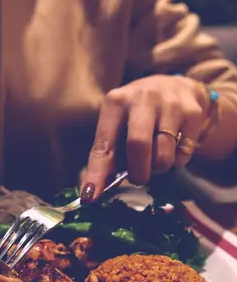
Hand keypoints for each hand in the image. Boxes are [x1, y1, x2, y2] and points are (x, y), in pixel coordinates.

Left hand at [80, 74, 206, 200]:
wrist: (177, 86)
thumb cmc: (139, 113)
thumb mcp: (119, 123)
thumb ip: (109, 153)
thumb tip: (93, 190)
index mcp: (116, 102)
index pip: (104, 144)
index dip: (96, 173)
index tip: (89, 195)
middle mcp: (142, 99)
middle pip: (138, 145)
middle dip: (137, 172)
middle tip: (138, 178)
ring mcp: (170, 104)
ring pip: (163, 156)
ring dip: (158, 167)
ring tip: (155, 156)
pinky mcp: (193, 113)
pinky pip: (183, 155)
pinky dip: (176, 161)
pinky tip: (173, 146)